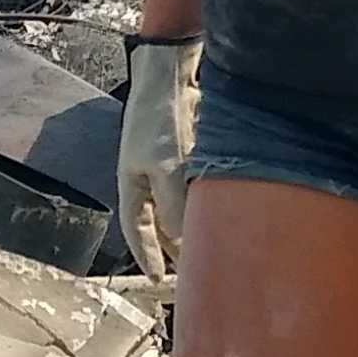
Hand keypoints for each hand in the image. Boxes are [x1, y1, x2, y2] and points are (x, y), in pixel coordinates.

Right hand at [119, 37, 200, 278]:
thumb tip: (180, 238)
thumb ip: (172, 204)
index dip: (146, 255)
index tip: (156, 278)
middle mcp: (149, 180)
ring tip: (212, 250)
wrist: (173, 77)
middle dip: (175, 247)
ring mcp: (168, 168)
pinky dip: (206, 204)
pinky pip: (196, 189)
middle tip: (193, 271)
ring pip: (180, 207)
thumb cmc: (160, 119)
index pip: (137, 230)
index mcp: (133, 186)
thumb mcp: (165, 167)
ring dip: (193, 227)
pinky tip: (224, 214)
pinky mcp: (189, 156)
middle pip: (161, 223)